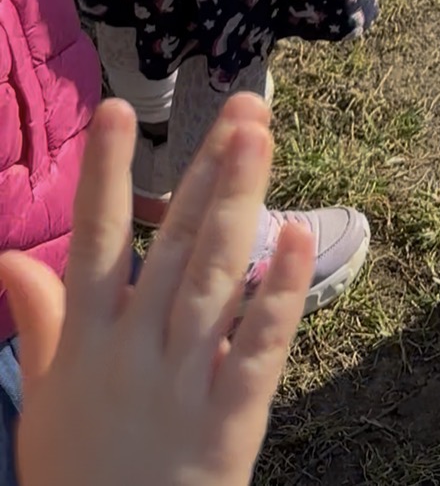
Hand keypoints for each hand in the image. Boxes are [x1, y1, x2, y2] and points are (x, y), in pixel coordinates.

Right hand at [0, 93, 311, 485]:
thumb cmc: (75, 480)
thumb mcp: (44, 399)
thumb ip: (40, 321)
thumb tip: (9, 258)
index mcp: (87, 341)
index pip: (94, 239)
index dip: (105, 174)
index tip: (115, 110)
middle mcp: (134, 351)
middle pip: (174, 244)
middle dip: (208, 170)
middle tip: (244, 105)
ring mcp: (182, 383)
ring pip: (216, 277)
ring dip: (241, 202)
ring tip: (261, 139)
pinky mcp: (228, 421)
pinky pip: (259, 347)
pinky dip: (281, 291)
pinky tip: (298, 236)